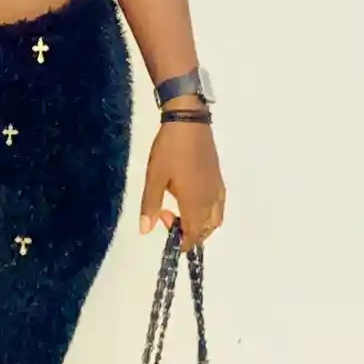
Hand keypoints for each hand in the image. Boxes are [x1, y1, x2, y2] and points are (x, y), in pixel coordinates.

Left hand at [139, 117, 224, 250]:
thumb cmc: (170, 149)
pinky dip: (208, 214)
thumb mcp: (154, 177)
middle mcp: (210, 199)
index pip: (193, 234)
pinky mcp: (218, 179)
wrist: (188, 122)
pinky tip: (193, 201)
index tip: (165, 233)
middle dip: (188, 233)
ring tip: (180, 212)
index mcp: (195, 202)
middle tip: (165, 216)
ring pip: (215, 219)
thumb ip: (150, 205)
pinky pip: (219, 206)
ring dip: (200, 225)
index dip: (181, 242)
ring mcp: (217, 189)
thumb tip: (145, 231)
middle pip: (206, 230)